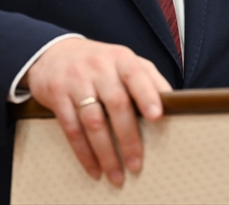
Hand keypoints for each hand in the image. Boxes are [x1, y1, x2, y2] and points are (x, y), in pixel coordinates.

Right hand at [22, 37, 171, 185]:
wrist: (55, 53)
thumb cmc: (100, 63)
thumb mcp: (124, 61)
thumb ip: (148, 78)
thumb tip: (173, 102)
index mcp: (121, 58)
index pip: (136, 75)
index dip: (147, 95)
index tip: (157, 116)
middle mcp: (99, 67)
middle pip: (116, 103)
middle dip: (128, 137)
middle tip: (136, 164)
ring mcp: (76, 81)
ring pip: (93, 120)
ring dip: (106, 152)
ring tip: (117, 174)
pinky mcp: (57, 95)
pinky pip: (71, 128)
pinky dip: (84, 152)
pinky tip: (94, 168)